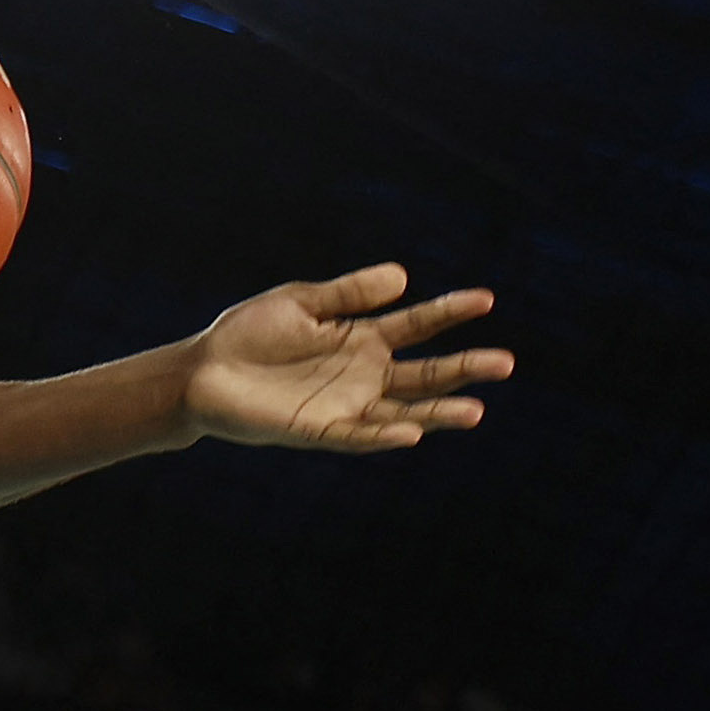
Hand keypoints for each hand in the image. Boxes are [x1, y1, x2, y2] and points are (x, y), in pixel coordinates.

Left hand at [184, 262, 513, 452]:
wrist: (203, 371)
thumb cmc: (250, 333)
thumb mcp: (301, 302)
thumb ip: (349, 293)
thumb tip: (403, 276)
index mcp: (361, 338)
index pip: (417, 325)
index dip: (450, 312)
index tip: (486, 298)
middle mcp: (364, 375)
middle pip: (425, 373)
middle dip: (464, 368)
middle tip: (505, 362)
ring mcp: (346, 404)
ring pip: (405, 410)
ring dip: (438, 412)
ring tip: (475, 410)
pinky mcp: (321, 430)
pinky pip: (360, 434)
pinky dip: (385, 433)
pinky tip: (412, 429)